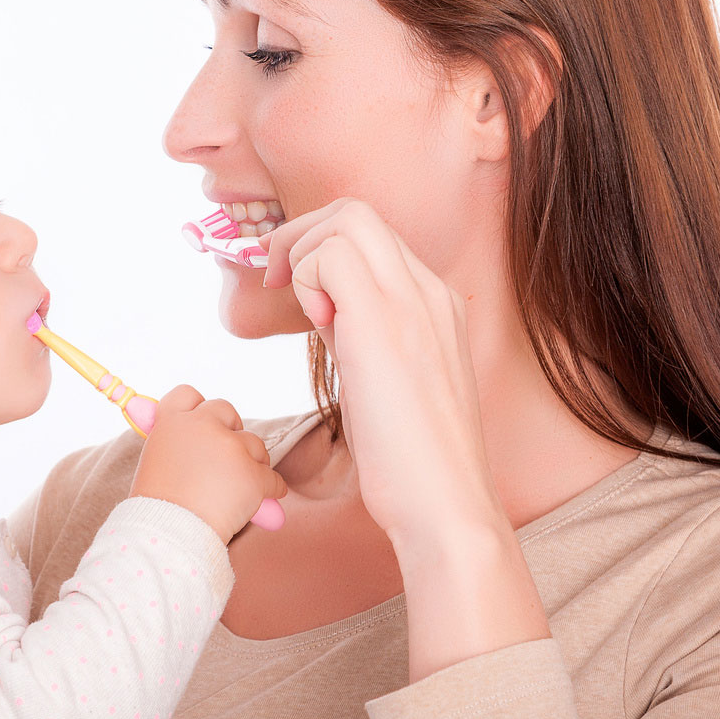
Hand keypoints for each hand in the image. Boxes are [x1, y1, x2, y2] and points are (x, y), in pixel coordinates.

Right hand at [128, 384, 289, 542]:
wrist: (171, 535)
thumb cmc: (158, 508)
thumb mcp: (155, 463)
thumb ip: (173, 443)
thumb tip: (184, 441)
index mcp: (172, 422)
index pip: (187, 394)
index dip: (198, 408)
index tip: (205, 424)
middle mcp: (202, 425)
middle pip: (226, 411)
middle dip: (231, 432)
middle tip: (228, 458)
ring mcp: (230, 448)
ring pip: (254, 445)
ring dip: (252, 463)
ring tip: (240, 489)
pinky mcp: (252, 474)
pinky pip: (273, 479)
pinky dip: (271, 490)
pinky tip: (264, 501)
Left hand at [261, 198, 500, 546]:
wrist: (446, 506)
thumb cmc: (413, 462)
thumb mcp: (390, 380)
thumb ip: (363, 336)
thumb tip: (324, 311)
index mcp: (437, 303)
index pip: (372, 236)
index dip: (318, 249)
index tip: (289, 288)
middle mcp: (431, 291)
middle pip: (356, 212)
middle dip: (300, 236)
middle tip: (273, 283)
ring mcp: (413, 301)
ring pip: (346, 219)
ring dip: (303, 256)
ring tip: (302, 314)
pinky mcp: (386, 322)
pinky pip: (332, 255)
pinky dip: (307, 279)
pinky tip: (315, 329)